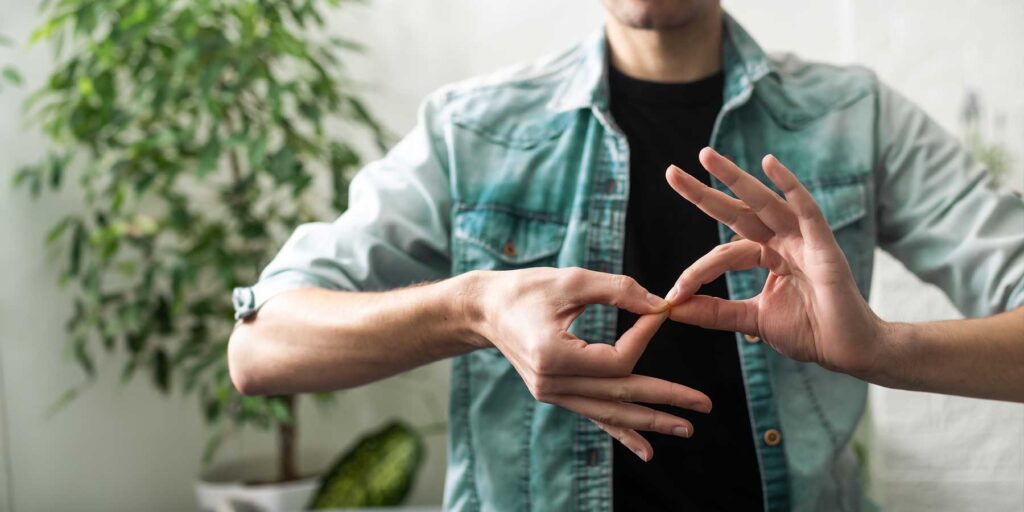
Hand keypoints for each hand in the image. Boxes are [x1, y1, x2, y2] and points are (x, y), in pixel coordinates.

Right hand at [463, 267, 712, 460]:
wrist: (486, 310)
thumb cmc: (526, 289)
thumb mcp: (572, 280)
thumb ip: (619, 290)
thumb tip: (660, 305)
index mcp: (553, 356)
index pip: (616, 360)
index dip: (644, 336)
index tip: (662, 312)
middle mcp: (552, 383)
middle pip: (619, 395)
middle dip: (664, 399)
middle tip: (703, 404)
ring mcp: (553, 394)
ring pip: (610, 412)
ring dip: (649, 421)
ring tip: (686, 427)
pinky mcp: (555, 394)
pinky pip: (594, 415)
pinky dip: (621, 431)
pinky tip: (646, 449)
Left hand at [663, 148, 887, 375]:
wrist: (847, 351)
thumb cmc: (809, 332)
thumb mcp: (750, 320)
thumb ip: (714, 312)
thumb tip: (672, 307)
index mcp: (767, 255)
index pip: (723, 254)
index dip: (697, 272)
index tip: (674, 294)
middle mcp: (783, 241)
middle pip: (737, 211)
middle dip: (704, 192)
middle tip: (671, 173)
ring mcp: (804, 240)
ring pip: (763, 202)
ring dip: (734, 178)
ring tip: (705, 156)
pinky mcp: (824, 246)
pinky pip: (805, 210)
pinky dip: (789, 185)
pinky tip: (768, 163)